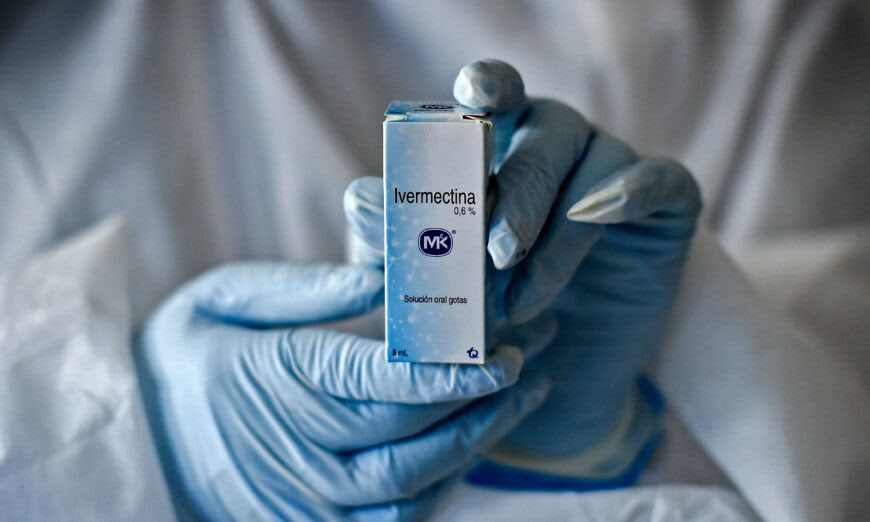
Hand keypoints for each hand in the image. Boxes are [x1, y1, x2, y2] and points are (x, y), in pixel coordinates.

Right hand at [137, 261, 549, 518]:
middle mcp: (292, 448)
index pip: (374, 382)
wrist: (137, 433)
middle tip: (525, 361)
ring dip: (472, 444)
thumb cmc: (187, 350)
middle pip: (405, 434)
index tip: (500, 354)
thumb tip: (385, 276)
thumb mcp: (227, 295)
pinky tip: (469, 445)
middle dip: (476, 400)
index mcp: (272, 378)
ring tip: (518, 399)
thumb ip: (308, 289)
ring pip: (409, 487)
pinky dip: (439, 486)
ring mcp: (302, 499)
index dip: (443, 372)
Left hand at [345, 60, 700, 484]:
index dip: (486, 87)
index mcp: (499, 148)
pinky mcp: (666, 206)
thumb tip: (361, 197)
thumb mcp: (434, 286)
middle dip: (516, 194)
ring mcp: (611, 170)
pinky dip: (632, 192)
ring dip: (556, 234)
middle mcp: (556, 147)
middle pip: (542, 137)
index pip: (494, 97)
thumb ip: (401, 241)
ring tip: (522, 302)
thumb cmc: (486, 318)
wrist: (561, 378)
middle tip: (494, 254)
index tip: (473, 100)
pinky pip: (661, 181)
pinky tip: (599, 214)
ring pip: (593, 169)